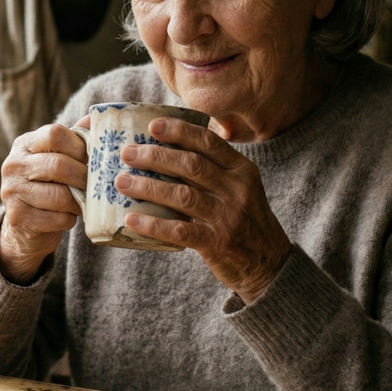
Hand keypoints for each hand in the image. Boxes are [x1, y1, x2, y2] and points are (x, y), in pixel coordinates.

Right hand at [0, 119, 89, 283]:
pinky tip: (67, 216)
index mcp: (24, 144)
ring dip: (78, 202)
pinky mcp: (17, 218)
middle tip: (95, 185)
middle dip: (83, 177)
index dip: (80, 147)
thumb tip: (99, 118)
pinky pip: (56, 219)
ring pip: (59, 196)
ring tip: (81, 202)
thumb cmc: (49, 185)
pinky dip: (69, 220)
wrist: (26, 225)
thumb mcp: (58, 157)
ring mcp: (12, 192)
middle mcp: (13, 164)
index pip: (55, 134)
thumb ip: (76, 138)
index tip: (91, 160)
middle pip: (58, 165)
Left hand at [113, 117, 291, 303]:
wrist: (269, 264)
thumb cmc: (246, 221)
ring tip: (121, 182)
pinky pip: (179, 231)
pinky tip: (132, 220)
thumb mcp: (242, 189)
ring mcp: (226, 217)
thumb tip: (169, 150)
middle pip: (191, 165)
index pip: (209, 143)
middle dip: (155, 156)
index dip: (180, 132)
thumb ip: (215, 170)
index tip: (153, 126)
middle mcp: (236, 190)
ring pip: (181, 195)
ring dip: (147, 186)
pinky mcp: (216, 243)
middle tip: (127, 153)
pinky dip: (153, 225)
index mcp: (242, 171)